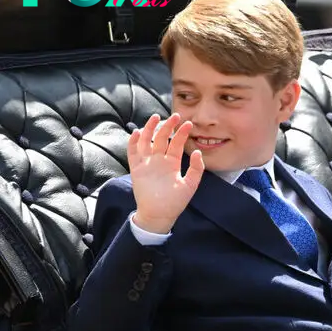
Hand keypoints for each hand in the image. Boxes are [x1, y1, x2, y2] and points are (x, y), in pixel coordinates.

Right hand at [128, 114, 204, 233]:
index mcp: (172, 163)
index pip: (177, 143)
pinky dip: (134, 142)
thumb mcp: (190, 185)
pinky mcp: (136, 168)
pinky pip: (133, 152)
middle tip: (175, 116)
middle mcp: (159, 160)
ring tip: (155, 117)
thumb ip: (196, 169)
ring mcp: (147, 163)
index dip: (182, 133)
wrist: (159, 215)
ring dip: (150, 129)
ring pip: (147, 141)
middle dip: (167, 126)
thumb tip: (198, 152)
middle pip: (162, 138)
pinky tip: (138, 132)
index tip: (188, 123)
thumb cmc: (175, 202)